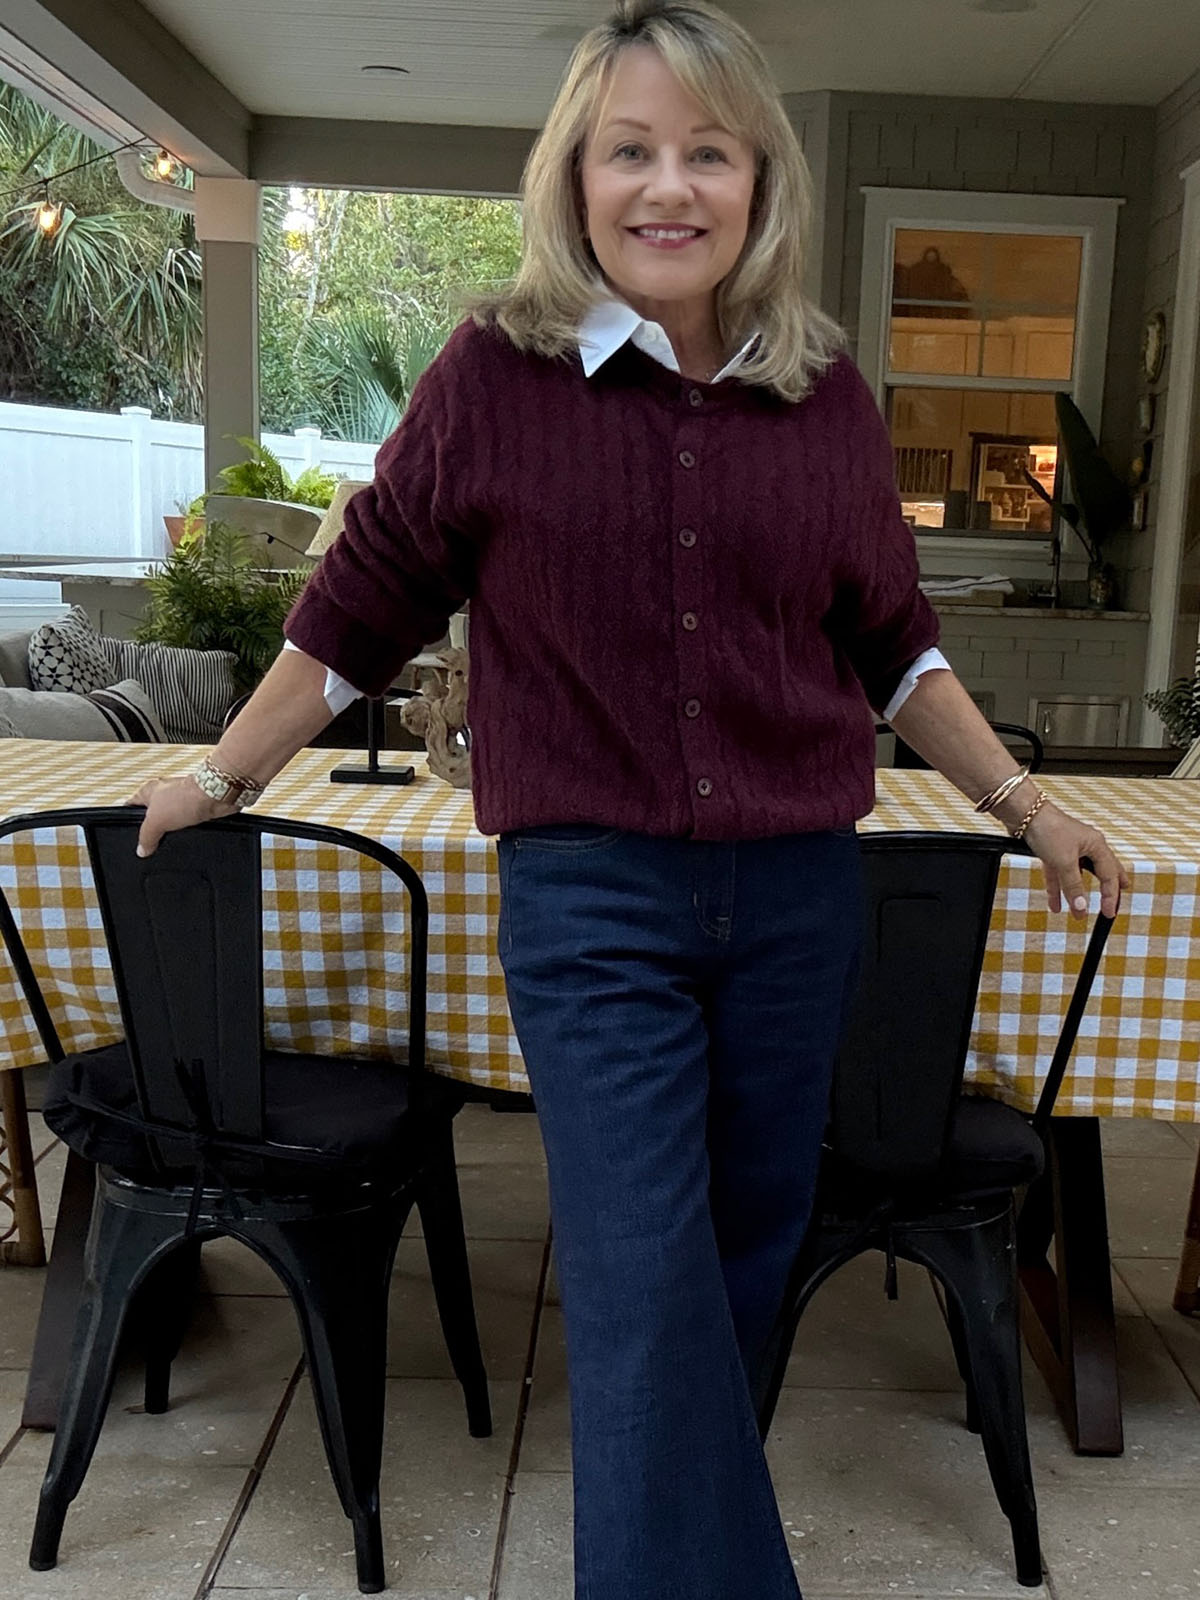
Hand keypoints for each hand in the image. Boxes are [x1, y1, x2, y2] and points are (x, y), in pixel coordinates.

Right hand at [127, 775, 230, 856]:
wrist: (216, 796)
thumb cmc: (187, 797)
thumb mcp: (156, 822)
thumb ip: (147, 837)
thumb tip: (142, 850)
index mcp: (148, 791)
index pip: (131, 806)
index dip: (129, 820)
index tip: (129, 834)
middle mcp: (164, 794)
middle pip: (152, 815)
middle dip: (154, 829)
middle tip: (152, 843)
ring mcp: (181, 801)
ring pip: (172, 820)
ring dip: (174, 830)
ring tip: (172, 839)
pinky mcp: (197, 808)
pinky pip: (188, 823)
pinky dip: (188, 830)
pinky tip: (188, 836)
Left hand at [1017, 799, 1128, 918]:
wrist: (1023, 814)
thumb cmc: (1049, 828)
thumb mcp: (1064, 862)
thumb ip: (1073, 886)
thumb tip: (1082, 907)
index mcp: (1096, 845)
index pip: (1109, 875)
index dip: (1110, 896)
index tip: (1109, 913)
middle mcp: (1085, 846)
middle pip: (1100, 871)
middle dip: (1107, 888)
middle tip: (1113, 902)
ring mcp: (1068, 849)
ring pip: (1077, 876)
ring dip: (1076, 895)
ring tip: (1081, 910)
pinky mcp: (1052, 852)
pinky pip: (1058, 875)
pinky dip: (1057, 890)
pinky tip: (1055, 905)